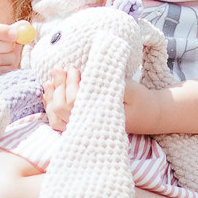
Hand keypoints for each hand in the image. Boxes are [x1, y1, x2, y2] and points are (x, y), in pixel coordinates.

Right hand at [0, 19, 29, 80]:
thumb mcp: (1, 36)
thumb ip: (12, 30)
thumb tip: (24, 25)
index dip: (1, 31)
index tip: (16, 34)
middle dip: (6, 45)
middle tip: (15, 46)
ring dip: (10, 58)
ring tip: (11, 56)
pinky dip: (7, 68)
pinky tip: (6, 65)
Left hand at [42, 69, 164, 134]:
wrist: (149, 115)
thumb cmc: (140, 99)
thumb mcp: (128, 87)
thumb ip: (107, 81)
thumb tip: (85, 71)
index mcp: (101, 117)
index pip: (75, 103)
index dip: (71, 84)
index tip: (74, 68)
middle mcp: (90, 126)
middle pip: (62, 110)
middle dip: (58, 87)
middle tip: (58, 69)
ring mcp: (84, 128)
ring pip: (58, 119)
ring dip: (51, 98)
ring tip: (49, 80)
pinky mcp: (82, 126)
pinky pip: (61, 123)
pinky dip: (51, 109)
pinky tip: (48, 95)